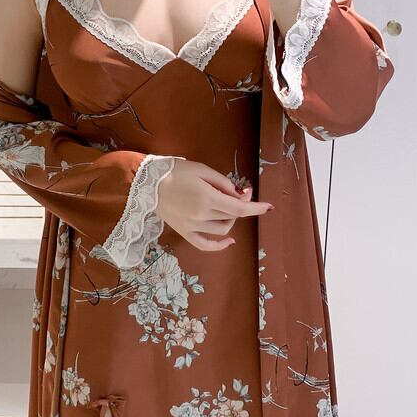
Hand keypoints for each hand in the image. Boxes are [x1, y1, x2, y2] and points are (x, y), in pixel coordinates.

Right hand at [156, 158, 272, 252]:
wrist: (148, 183)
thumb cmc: (176, 171)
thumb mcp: (202, 170)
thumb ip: (223, 183)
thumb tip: (241, 195)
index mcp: (207, 198)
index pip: (239, 208)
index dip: (256, 207)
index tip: (268, 207)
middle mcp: (201, 215)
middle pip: (232, 216)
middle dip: (241, 205)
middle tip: (240, 192)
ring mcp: (192, 226)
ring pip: (222, 228)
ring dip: (231, 219)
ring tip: (227, 206)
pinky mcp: (184, 232)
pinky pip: (204, 244)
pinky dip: (219, 245)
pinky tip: (229, 241)